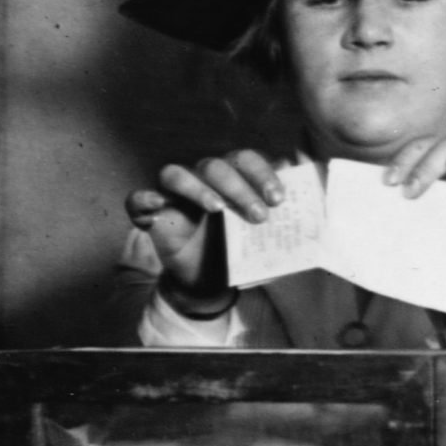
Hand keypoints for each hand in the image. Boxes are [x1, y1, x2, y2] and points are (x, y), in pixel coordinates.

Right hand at [125, 149, 286, 303]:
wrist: (210, 285)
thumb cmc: (240, 253)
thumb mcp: (269, 239)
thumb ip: (288, 216)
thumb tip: (308, 189)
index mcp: (232, 178)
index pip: (245, 160)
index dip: (261, 174)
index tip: (278, 200)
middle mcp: (202, 180)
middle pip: (214, 166)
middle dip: (239, 188)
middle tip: (259, 216)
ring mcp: (175, 196)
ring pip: (176, 173)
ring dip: (197, 187)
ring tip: (217, 209)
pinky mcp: (152, 216)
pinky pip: (137, 200)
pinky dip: (143, 199)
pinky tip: (157, 205)